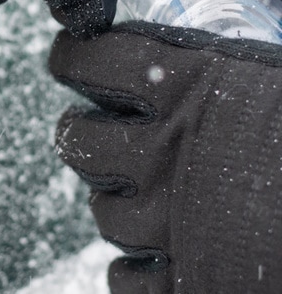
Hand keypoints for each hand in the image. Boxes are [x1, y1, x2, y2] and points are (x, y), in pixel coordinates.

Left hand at [50, 21, 281, 292]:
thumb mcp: (273, 83)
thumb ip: (229, 74)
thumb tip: (195, 65)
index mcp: (189, 87)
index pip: (92, 61)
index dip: (71, 59)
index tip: (69, 60)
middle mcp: (163, 151)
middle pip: (77, 138)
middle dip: (85, 135)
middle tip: (105, 135)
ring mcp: (167, 222)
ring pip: (101, 209)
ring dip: (118, 202)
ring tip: (154, 199)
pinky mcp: (185, 283)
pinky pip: (124, 277)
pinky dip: (136, 270)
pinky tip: (163, 257)